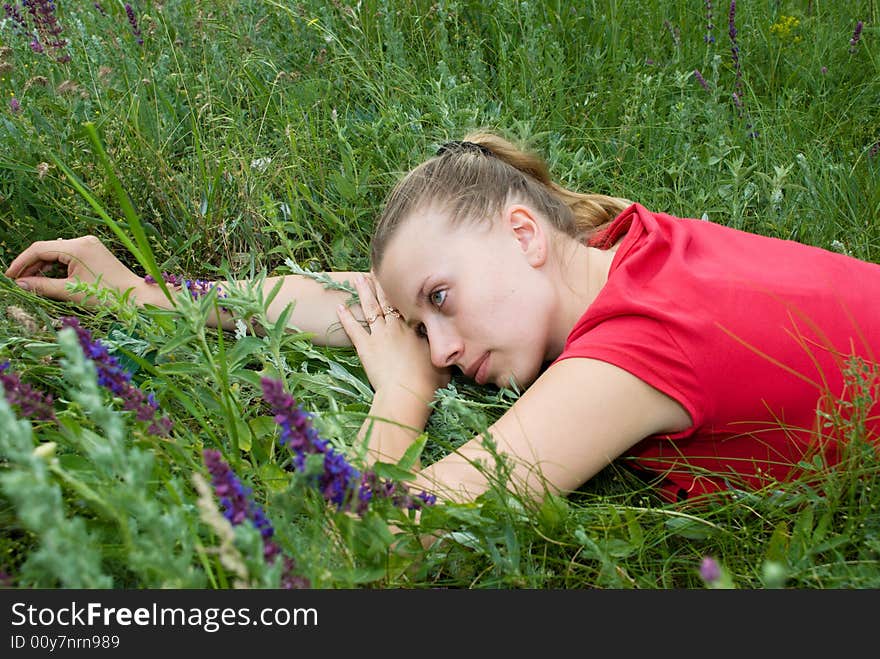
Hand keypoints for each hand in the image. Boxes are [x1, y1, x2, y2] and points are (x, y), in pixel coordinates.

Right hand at [4, 235, 146, 304]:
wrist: (136, 296)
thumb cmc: (107, 295)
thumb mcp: (71, 292)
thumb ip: (43, 286)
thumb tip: (20, 284)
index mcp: (77, 247)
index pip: (39, 249)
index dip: (21, 262)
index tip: (8, 276)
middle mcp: (83, 241)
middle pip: (47, 249)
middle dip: (30, 265)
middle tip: (17, 282)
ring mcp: (89, 245)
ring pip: (56, 252)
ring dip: (42, 266)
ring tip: (30, 283)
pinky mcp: (93, 251)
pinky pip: (67, 255)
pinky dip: (56, 266)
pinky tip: (48, 278)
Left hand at [336, 273, 450, 399]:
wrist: (407, 392)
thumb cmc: (428, 381)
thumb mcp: (443, 363)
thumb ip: (444, 352)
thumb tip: (453, 349)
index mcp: (415, 328)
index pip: (407, 304)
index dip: (402, 290)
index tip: (399, 278)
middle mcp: (397, 326)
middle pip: (387, 300)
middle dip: (381, 284)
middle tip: (374, 270)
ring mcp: (379, 335)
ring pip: (370, 308)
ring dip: (363, 292)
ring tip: (357, 279)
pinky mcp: (365, 347)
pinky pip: (353, 329)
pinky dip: (346, 317)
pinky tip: (340, 307)